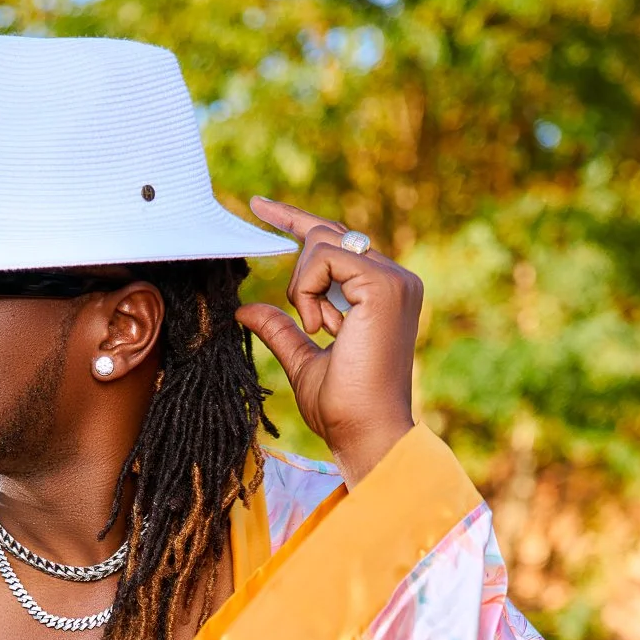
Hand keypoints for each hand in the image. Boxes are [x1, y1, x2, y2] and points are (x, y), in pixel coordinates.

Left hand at [238, 196, 421, 487]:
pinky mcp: (383, 283)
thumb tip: (246, 310)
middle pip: (324, 234)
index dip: (294, 220)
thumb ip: (281, 330)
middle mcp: (394, 277)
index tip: (257, 206)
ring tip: (319, 330)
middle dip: (296, 263)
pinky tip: (322, 327)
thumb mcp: (303, 361)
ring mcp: (393, 277)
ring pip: (321, 242)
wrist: (367, 432)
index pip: (336, 240)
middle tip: (302, 308)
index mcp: (381, 292)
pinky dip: (307, 291)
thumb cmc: (343, 408)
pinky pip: (324, 257)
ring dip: (302, 289)